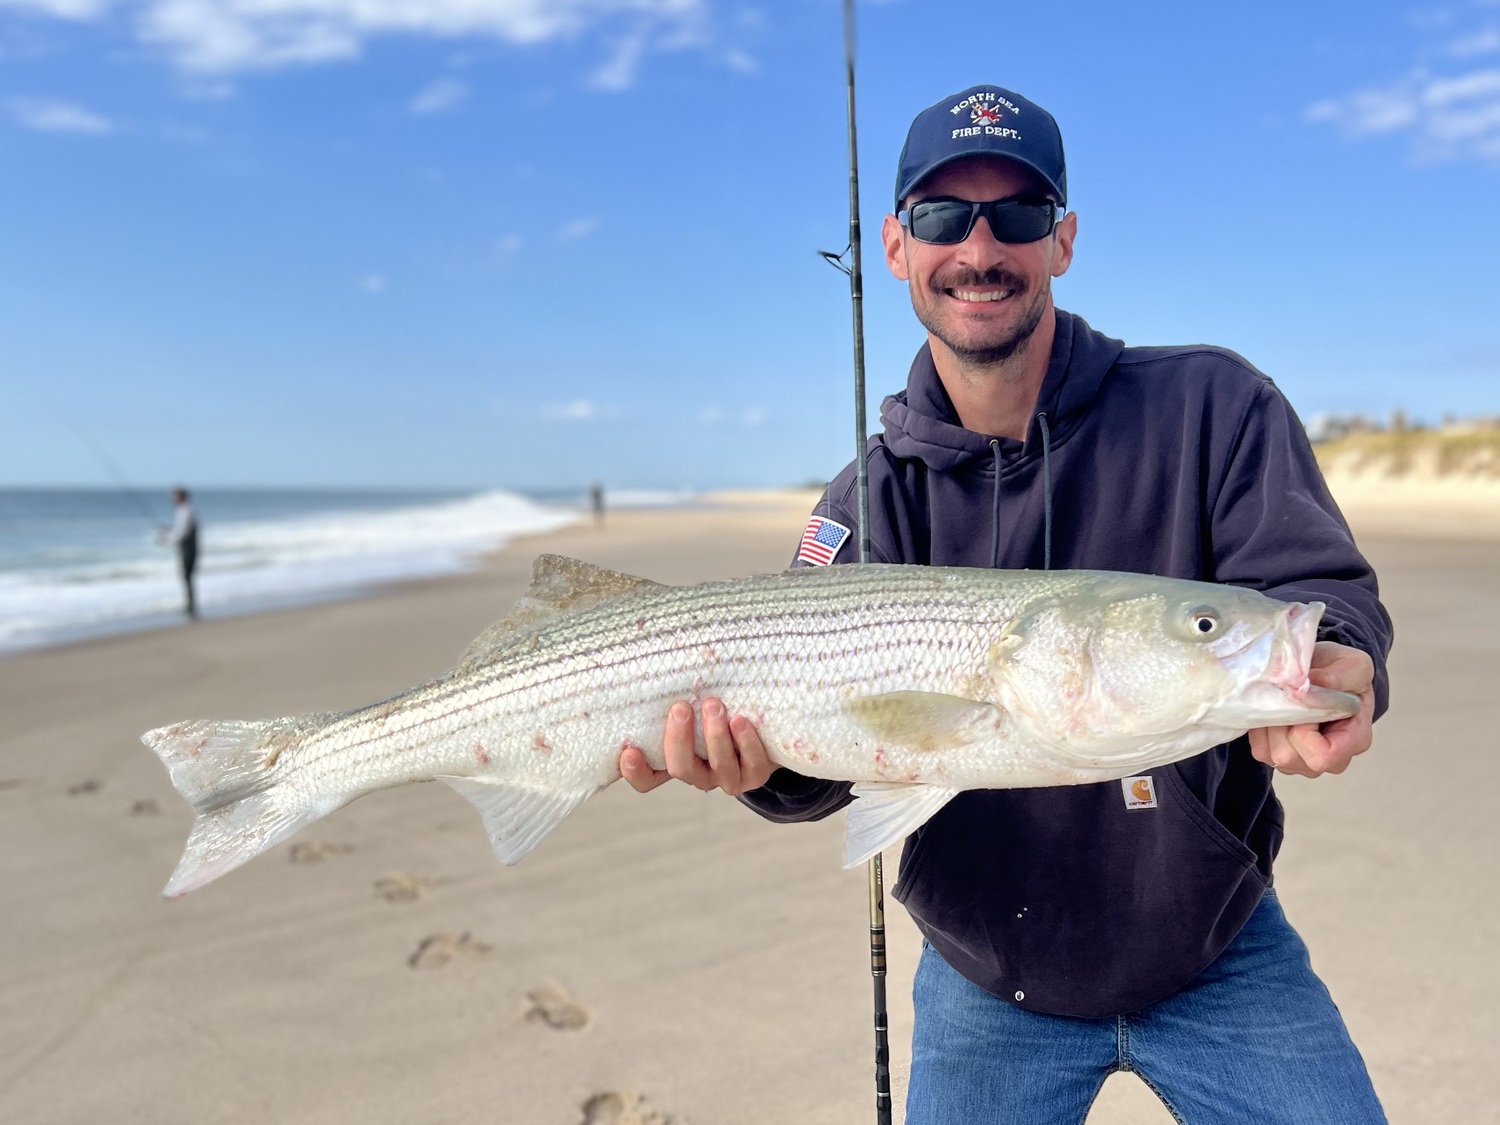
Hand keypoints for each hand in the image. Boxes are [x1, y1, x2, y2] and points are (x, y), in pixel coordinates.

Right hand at [619, 698, 773, 795]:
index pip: (648, 778)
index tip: (629, 751)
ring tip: (713, 705)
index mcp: (678, 760)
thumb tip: (657, 656)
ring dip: (715, 736)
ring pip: (718, 766)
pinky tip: (740, 720)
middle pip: (681, 769)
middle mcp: (700, 774)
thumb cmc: (720, 708)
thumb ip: (676, 696)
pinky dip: (746, 742)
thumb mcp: (695, 705)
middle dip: (679, 739)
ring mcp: (729, 777)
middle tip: (681, 707)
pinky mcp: (756, 774)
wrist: (764, 727)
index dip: (636, 771)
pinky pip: (752, 763)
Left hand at [1248, 641, 1375, 776]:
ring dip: (1268, 723)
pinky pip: (1259, 749)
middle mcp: (1332, 761)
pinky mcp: (1280, 758)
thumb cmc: (1345, 672)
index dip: (1303, 732)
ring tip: (1280, 700)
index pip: (1322, 756)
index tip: (1301, 704)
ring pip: (1271, 754)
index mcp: (1355, 740)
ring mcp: (1304, 762)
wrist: (1328, 672)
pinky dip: (1260, 726)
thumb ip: (1337, 677)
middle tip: (1285, 696)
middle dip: (1280, 723)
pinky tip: (1272, 709)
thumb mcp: (1354, 665)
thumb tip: (1305, 688)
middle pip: (1289, 756)